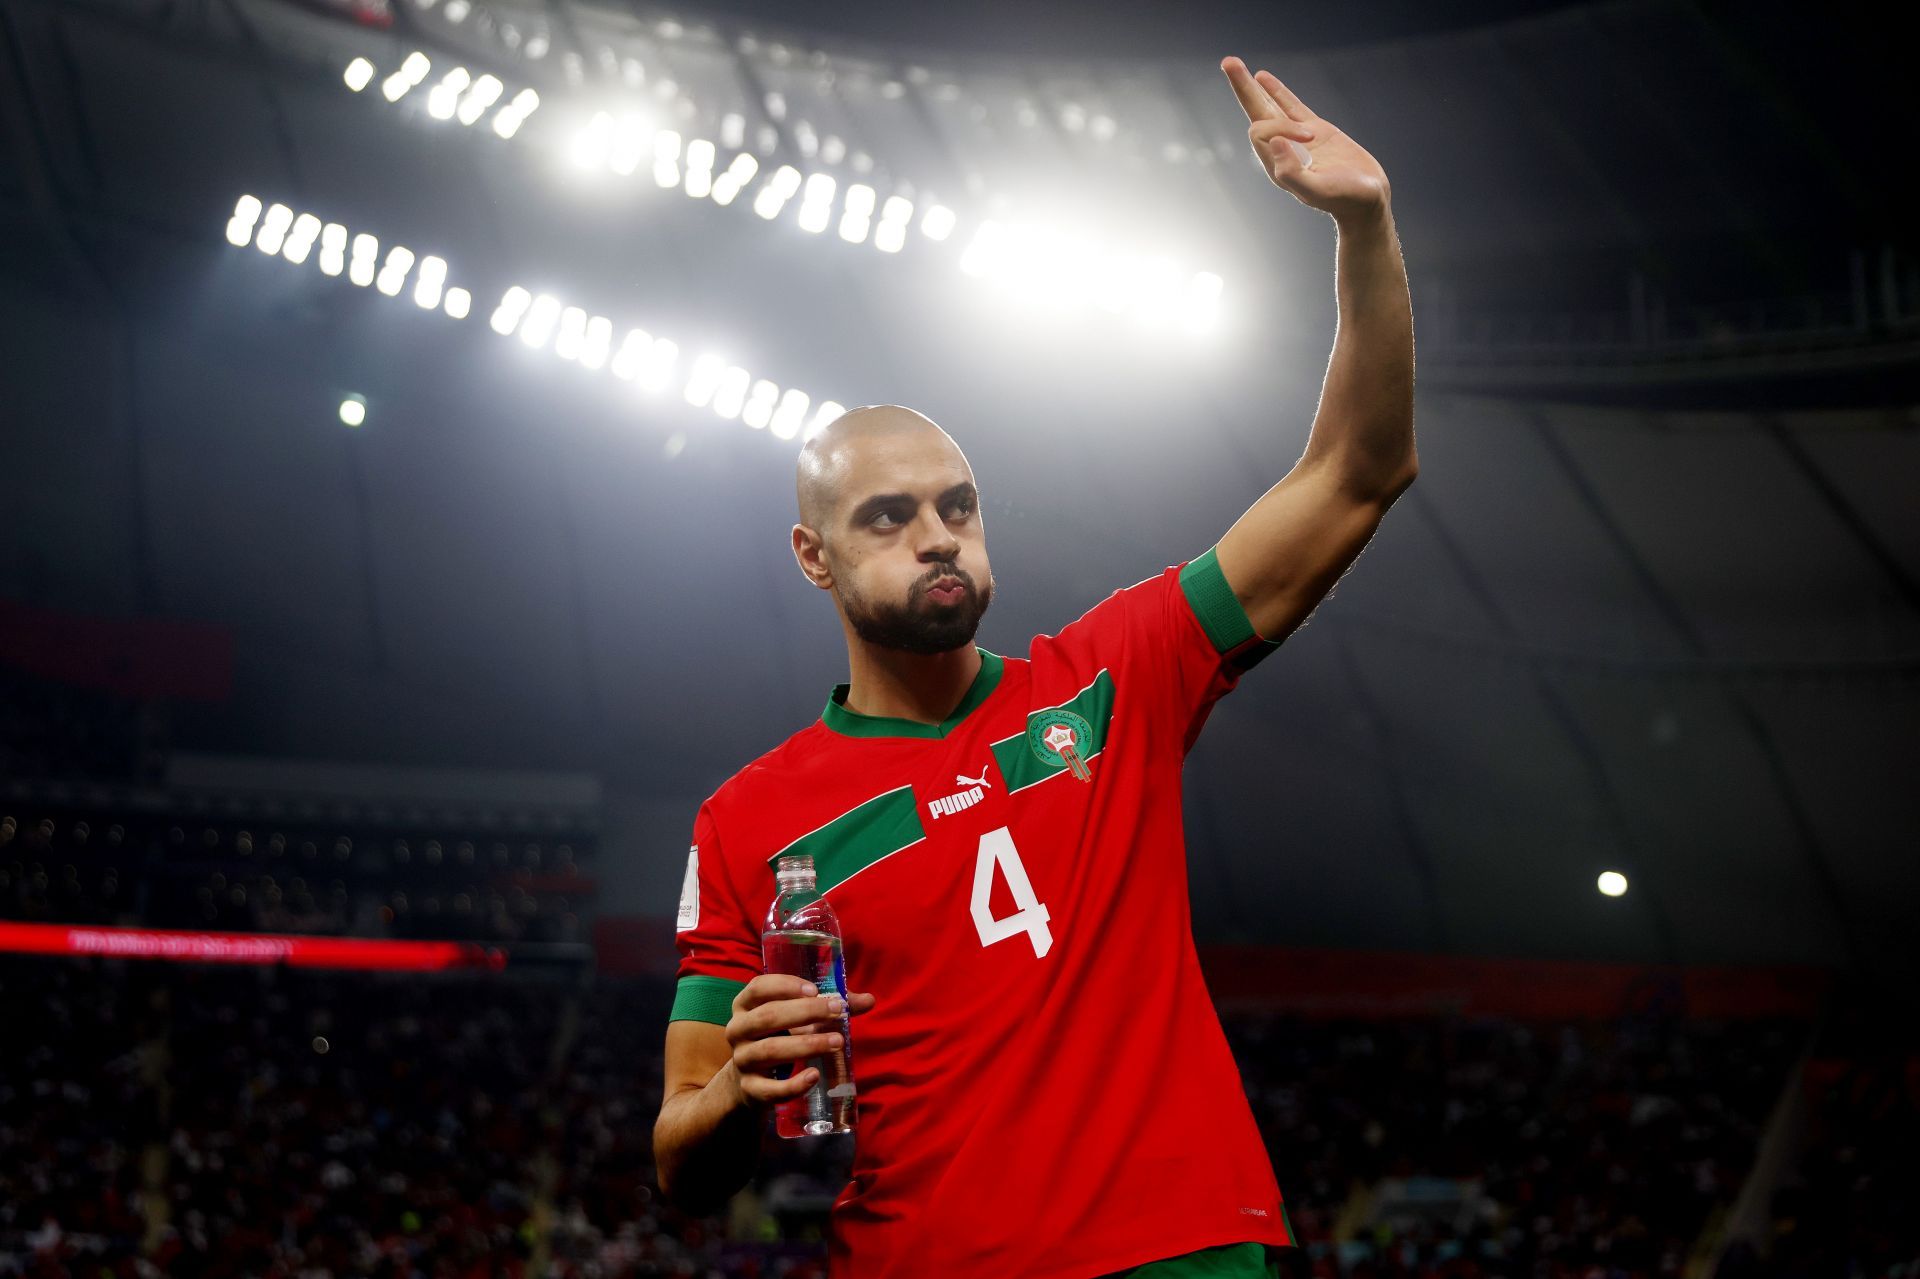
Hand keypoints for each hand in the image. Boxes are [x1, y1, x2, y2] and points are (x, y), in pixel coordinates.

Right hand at [724, 973, 876, 1107]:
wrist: (749, 1080)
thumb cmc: (779, 1037)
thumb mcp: (796, 1019)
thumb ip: (829, 1007)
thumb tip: (869, 1000)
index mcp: (746, 1005)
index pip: (758, 988)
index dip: (785, 985)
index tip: (814, 989)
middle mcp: (738, 1029)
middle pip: (767, 1017)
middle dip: (805, 1012)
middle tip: (837, 1012)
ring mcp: (742, 1060)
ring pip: (770, 1050)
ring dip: (806, 1045)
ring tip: (837, 1042)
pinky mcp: (749, 1089)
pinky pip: (769, 1089)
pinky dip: (793, 1084)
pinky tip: (814, 1076)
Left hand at [1220, 56, 1389, 221]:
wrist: (1366, 199)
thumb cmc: (1344, 199)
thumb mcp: (1318, 191)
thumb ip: (1292, 173)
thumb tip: (1274, 141)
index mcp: (1277, 164)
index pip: (1263, 131)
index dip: (1281, 129)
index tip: (1308, 140)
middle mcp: (1282, 149)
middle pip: (1255, 112)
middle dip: (1241, 87)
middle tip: (1228, 61)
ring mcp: (1298, 138)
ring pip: (1269, 106)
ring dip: (1251, 86)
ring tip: (1233, 64)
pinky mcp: (1316, 130)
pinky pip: (1291, 105)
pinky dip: (1277, 91)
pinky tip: (1262, 77)